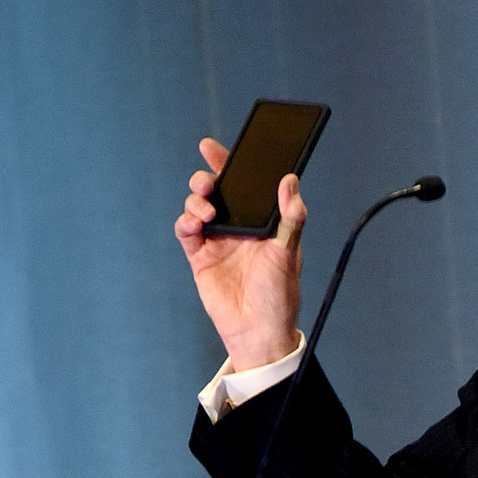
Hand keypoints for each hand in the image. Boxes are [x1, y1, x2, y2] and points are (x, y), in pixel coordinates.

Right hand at [175, 137, 305, 370]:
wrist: (259, 330)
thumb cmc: (280, 293)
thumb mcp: (289, 252)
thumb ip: (290, 217)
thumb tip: (291, 181)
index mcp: (261, 220)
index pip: (244, 184)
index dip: (227, 162)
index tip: (213, 147)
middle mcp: (238, 226)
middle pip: (216, 190)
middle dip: (207, 178)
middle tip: (209, 181)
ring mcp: (217, 240)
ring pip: (198, 207)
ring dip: (197, 201)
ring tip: (208, 211)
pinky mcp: (201, 257)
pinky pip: (186, 232)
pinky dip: (186, 222)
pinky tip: (194, 224)